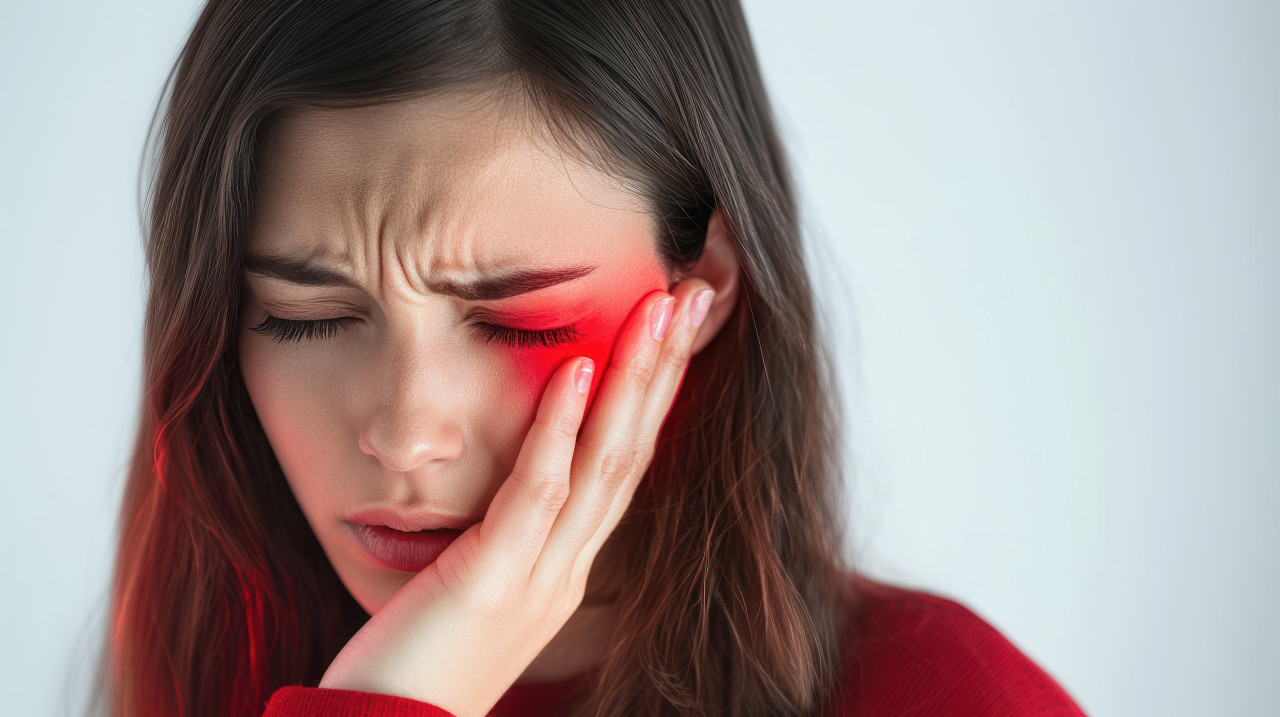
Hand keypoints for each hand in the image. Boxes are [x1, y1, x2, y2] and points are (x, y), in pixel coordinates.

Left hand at [318, 280, 716, 716]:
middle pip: (632, 453)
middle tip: (692, 295)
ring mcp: (537, 579)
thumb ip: (496, 539)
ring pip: (604, 465)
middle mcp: (567, 569)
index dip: (654, 394)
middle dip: (665, 370)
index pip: (622, 465)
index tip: (672, 328)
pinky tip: (577, 367)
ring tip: (657, 310)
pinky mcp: (491, 585)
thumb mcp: (469, 591)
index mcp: (565, 567)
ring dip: (634, 381)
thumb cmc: (416, 670)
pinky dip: (561, 428)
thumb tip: (502, 483)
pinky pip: (538, 495)